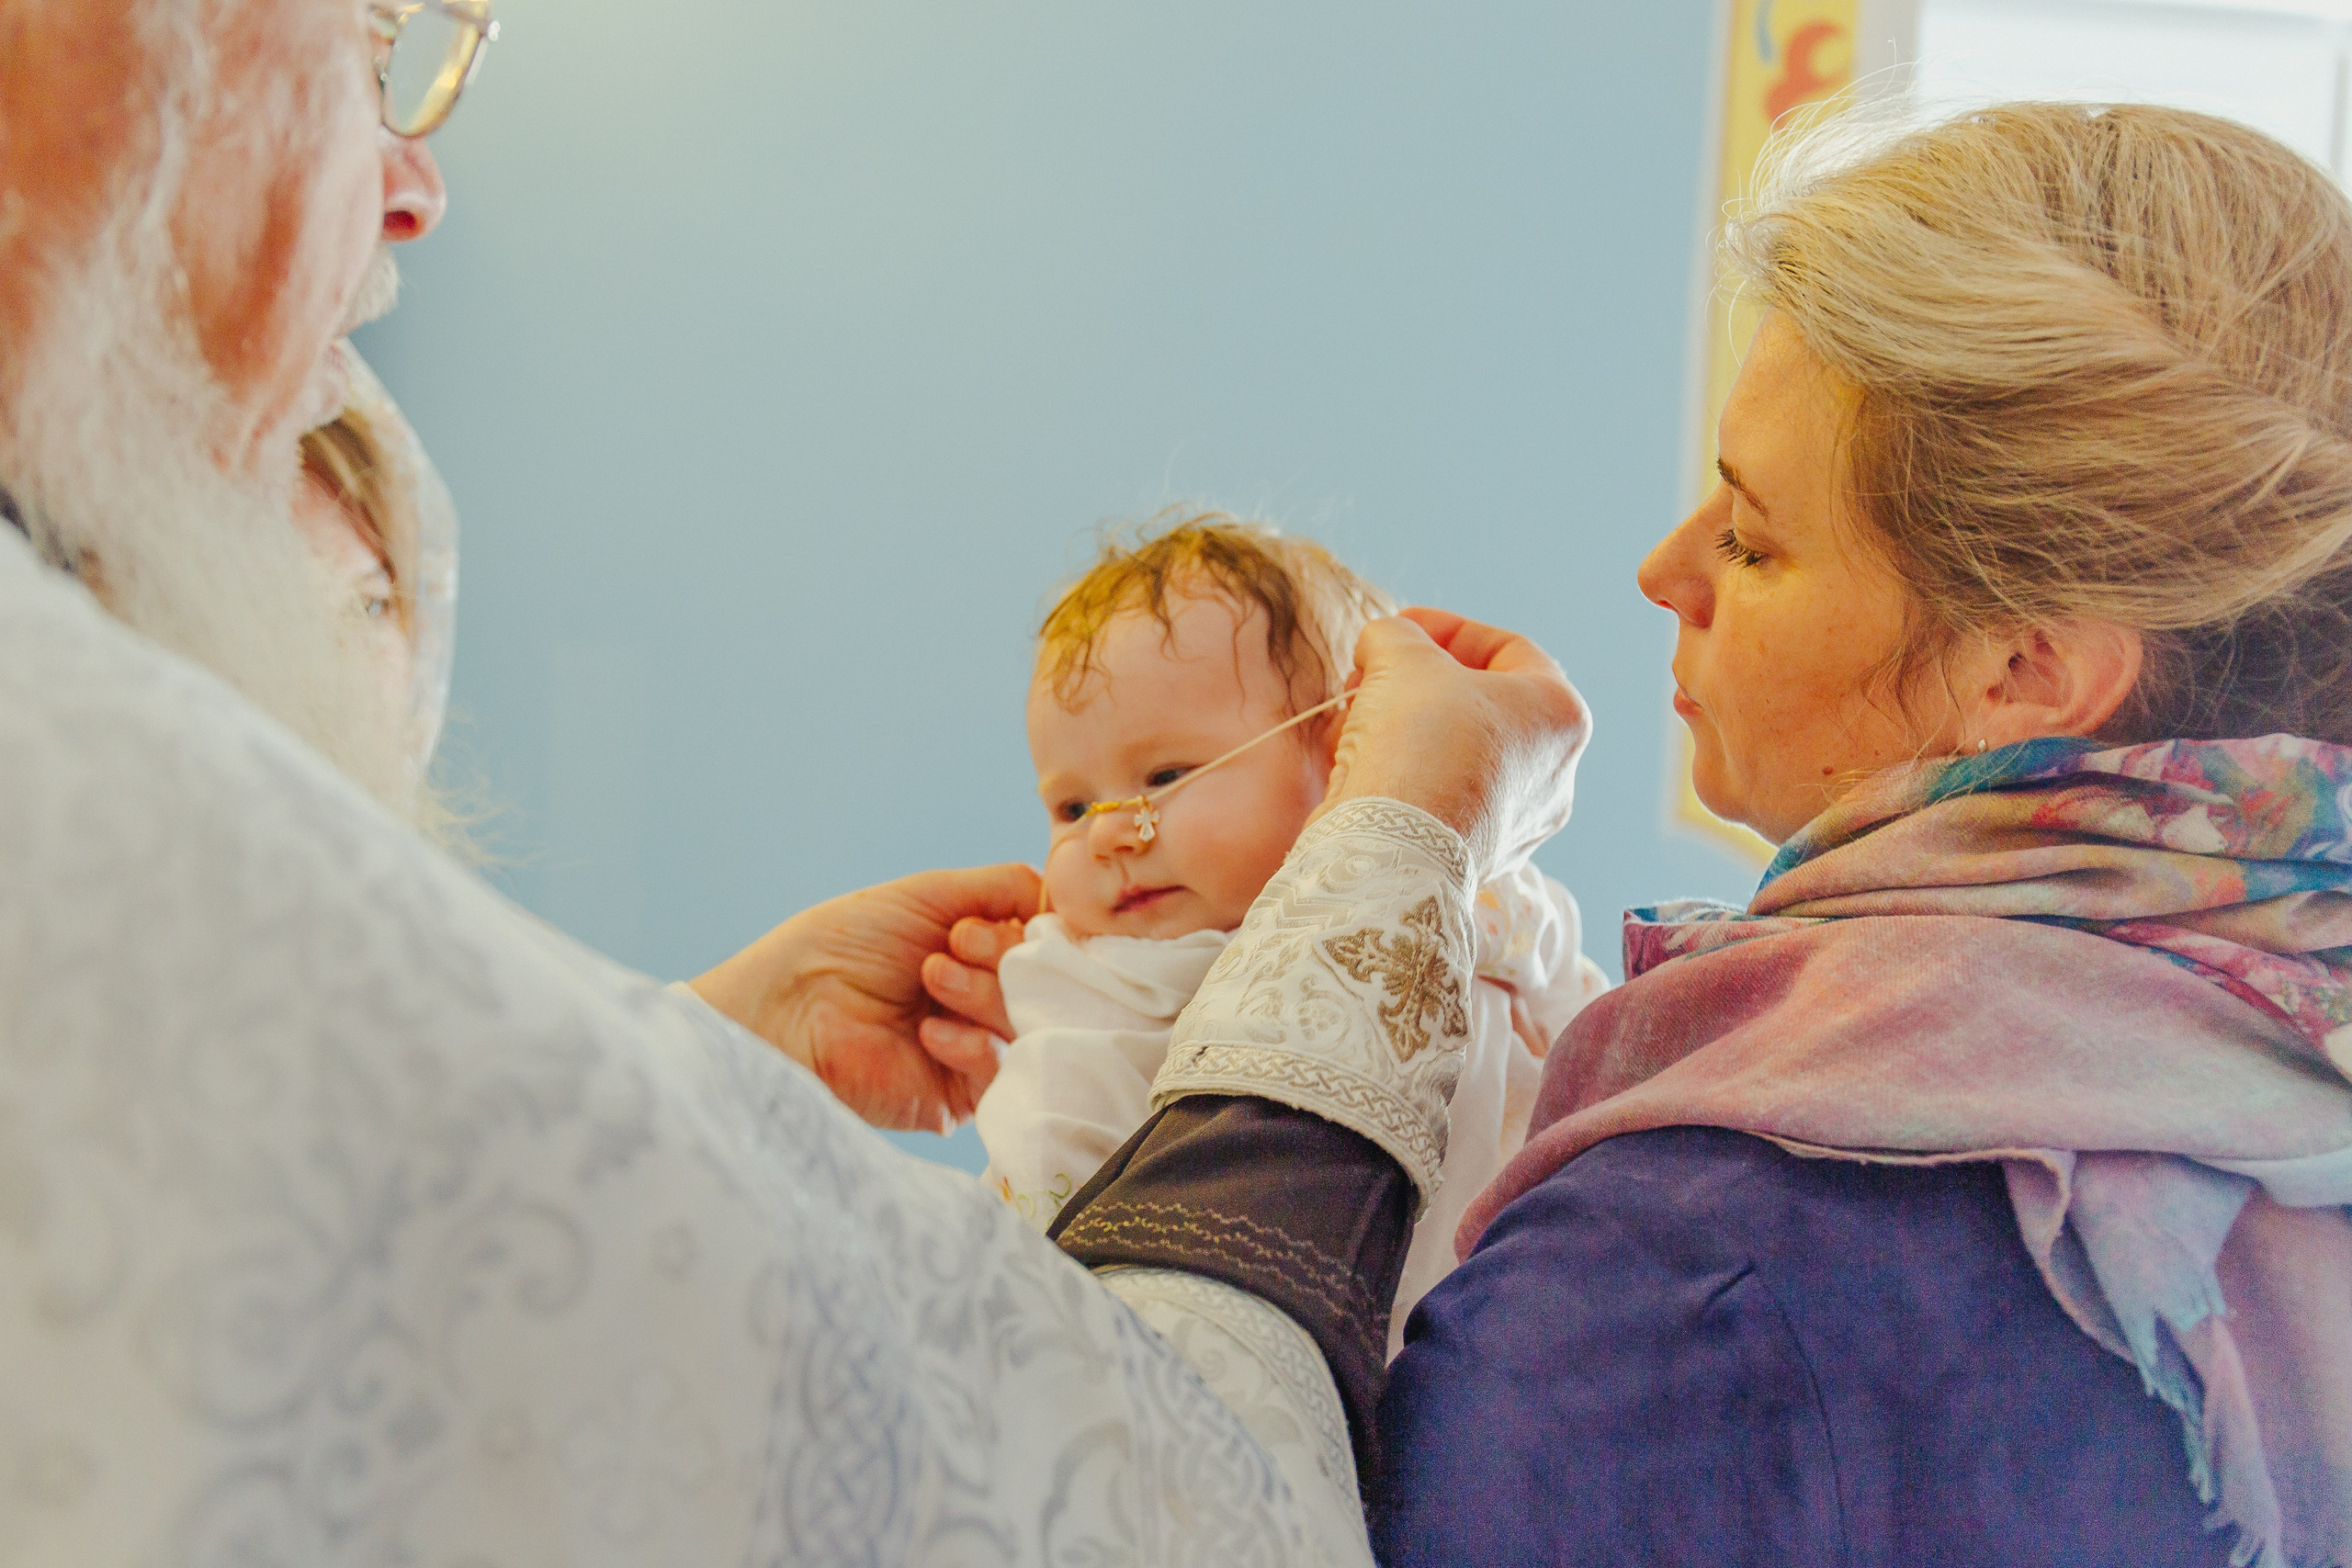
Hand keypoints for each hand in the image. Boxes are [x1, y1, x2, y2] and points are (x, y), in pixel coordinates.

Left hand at [689, 865, 1038, 1131]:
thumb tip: (1062, 896)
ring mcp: (974, 1049)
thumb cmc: (845, 942)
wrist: (789, 1005)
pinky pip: (1000, 1072)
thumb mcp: (931, 893)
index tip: (1011, 915)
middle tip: (958, 943)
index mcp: (979, 953)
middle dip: (1006, 956)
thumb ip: (1005, 887)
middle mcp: (982, 999)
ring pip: (1028, 1024)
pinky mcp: (959, 1097)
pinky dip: (973, 1044)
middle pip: (1044, 983)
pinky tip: (929, 1031)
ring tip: (932, 976)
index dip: (1040, 930)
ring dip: (983, 993)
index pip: (1046, 944)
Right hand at [1320, 608, 1590, 881]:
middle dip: (1415, 682)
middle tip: (1370, 674)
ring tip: (1353, 721)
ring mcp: (1519, 822)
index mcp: (1560, 713)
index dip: (1446, 628)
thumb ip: (1397, 633)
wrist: (1391, 848)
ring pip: (1454, 753)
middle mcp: (1554, 773)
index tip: (1399, 627)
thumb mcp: (1402, 654)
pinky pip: (1440, 799)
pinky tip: (1356, 766)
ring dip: (1401, 727)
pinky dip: (1401, 776)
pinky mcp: (1478, 857)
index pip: (1507, 648)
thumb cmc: (1416, 739)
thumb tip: (1385, 641)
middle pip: (1477, 704)